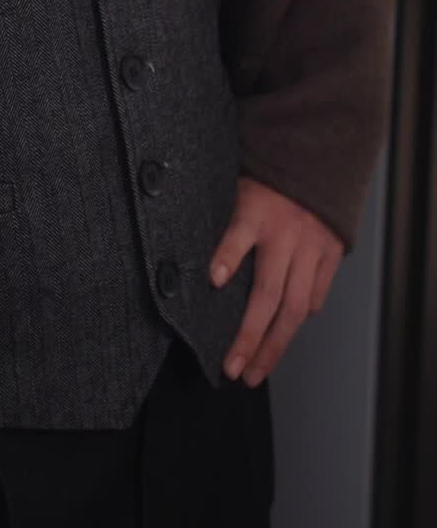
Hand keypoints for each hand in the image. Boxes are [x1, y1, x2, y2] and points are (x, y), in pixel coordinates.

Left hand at [210, 176, 344, 387]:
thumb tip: (196, 263)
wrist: (318, 155)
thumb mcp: (236, 184)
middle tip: (233, 369)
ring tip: (256, 371)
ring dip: (275, 344)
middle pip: (269, 293)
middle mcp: (287, 233)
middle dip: (250, 337)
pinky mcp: (331, 252)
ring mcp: (312, 246)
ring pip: (295, 306)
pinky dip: (300, 316)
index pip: (239, 234)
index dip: (226, 256)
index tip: (213, 280)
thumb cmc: (266, 175)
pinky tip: (284, 334)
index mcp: (257, 209)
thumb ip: (222, 220)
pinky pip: (316, 294)